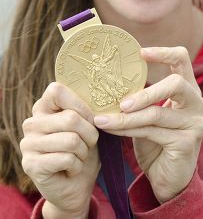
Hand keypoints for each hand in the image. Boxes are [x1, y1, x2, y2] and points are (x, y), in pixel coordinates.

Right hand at [20, 82, 99, 217]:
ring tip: (78, 157)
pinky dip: (77, 166)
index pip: (57, 90)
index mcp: (43, 107)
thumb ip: (87, 111)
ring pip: (71, 140)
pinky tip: (70, 170)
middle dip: (90, 135)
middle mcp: (32, 123)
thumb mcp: (88, 126)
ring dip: (84, 152)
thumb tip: (98, 102)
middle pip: (70, 118)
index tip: (90, 119)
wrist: (77, 187)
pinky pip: (66, 158)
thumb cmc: (83, 151)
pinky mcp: (31, 164)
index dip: (80, 104)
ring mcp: (28, 144)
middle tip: (88, 145)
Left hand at [94, 47, 202, 202]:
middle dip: (146, 91)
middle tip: (121, 102)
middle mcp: (198, 103)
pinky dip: (128, 129)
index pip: (182, 59)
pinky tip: (112, 129)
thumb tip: (109, 81)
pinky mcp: (187, 142)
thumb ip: (142, 97)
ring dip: (126, 117)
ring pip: (156, 113)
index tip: (140, 53)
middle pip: (175, 83)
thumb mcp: (150, 113)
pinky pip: (151, 131)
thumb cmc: (157, 141)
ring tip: (103, 118)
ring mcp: (196, 123)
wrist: (168, 178)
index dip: (163, 53)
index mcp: (189, 90)